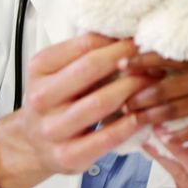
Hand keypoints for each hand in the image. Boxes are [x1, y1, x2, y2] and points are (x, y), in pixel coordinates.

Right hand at [0, 34, 155, 187]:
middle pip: (91, 68)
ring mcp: (52, 128)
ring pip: (101, 102)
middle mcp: (41, 97)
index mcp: (39, 68)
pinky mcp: (67, 155)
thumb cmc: (55, 100)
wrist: (32, 143)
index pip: (83, 45)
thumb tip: (126, 32)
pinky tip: (143, 115)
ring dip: (134, 88)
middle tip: (153, 58)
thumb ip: (85, 52)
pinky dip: (128, 125)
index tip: (139, 38)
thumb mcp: (59, 70)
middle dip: (128, 60)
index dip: (116, 41)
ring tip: (154, 81)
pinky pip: (105, 138)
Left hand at [122, 47, 187, 141]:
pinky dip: (179, 136)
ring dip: (150, 117)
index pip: (163, 59)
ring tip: (135, 119)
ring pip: (172, 112)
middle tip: (120, 99)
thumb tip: (186, 40)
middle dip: (137, 95)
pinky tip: (168, 138)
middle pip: (160, 90)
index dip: (139, 62)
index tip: (121, 64)